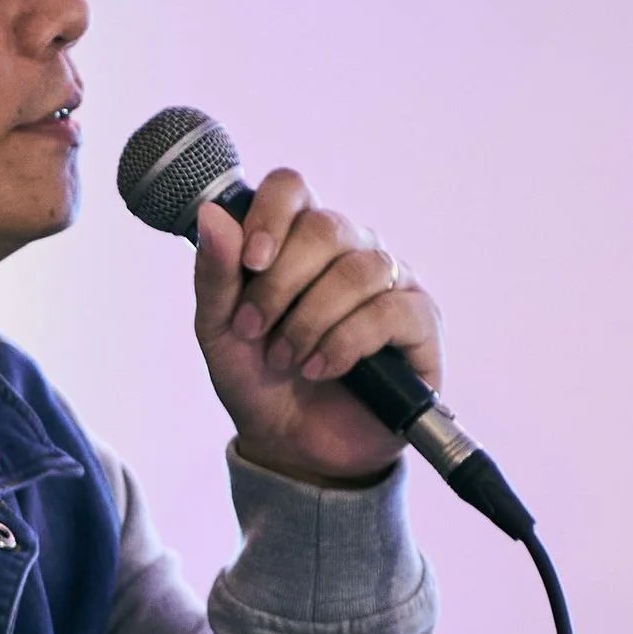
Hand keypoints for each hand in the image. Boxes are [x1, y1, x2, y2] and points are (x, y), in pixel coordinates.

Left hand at [194, 172, 443, 485]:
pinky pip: (390, 311)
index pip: (293, 187)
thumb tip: (211, 213)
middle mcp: (351, 250)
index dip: (270, 215)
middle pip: (325, 227)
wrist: (292, 446)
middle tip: (255, 332)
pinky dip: (345, 343)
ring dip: (310, 321)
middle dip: (280, 285)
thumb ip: (215, 273)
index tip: (250, 262)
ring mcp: (391, 282)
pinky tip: (321, 368)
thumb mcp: (219, 331)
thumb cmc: (258, 381)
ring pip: (358, 270)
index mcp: (299, 240)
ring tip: (287, 361)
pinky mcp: (421, 322)